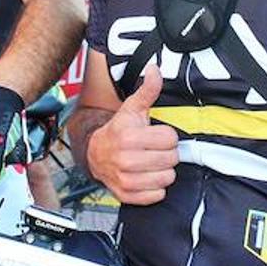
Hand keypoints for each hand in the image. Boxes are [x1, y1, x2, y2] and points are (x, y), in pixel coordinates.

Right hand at [85, 66, 178, 204]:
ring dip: (163, 171)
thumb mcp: (132, 109)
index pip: (170, 139)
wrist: (95, 155)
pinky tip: (146, 177)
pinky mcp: (127, 196)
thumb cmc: (118, 131)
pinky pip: (158, 195)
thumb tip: (154, 69)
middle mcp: (126, 160)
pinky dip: (155, 188)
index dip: (166, 136)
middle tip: (154, 149)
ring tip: (151, 163)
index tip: (156, 135)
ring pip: (167, 178)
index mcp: (129, 138)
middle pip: (171, 159)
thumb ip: (147, 90)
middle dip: (166, 153)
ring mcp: (126, 180)